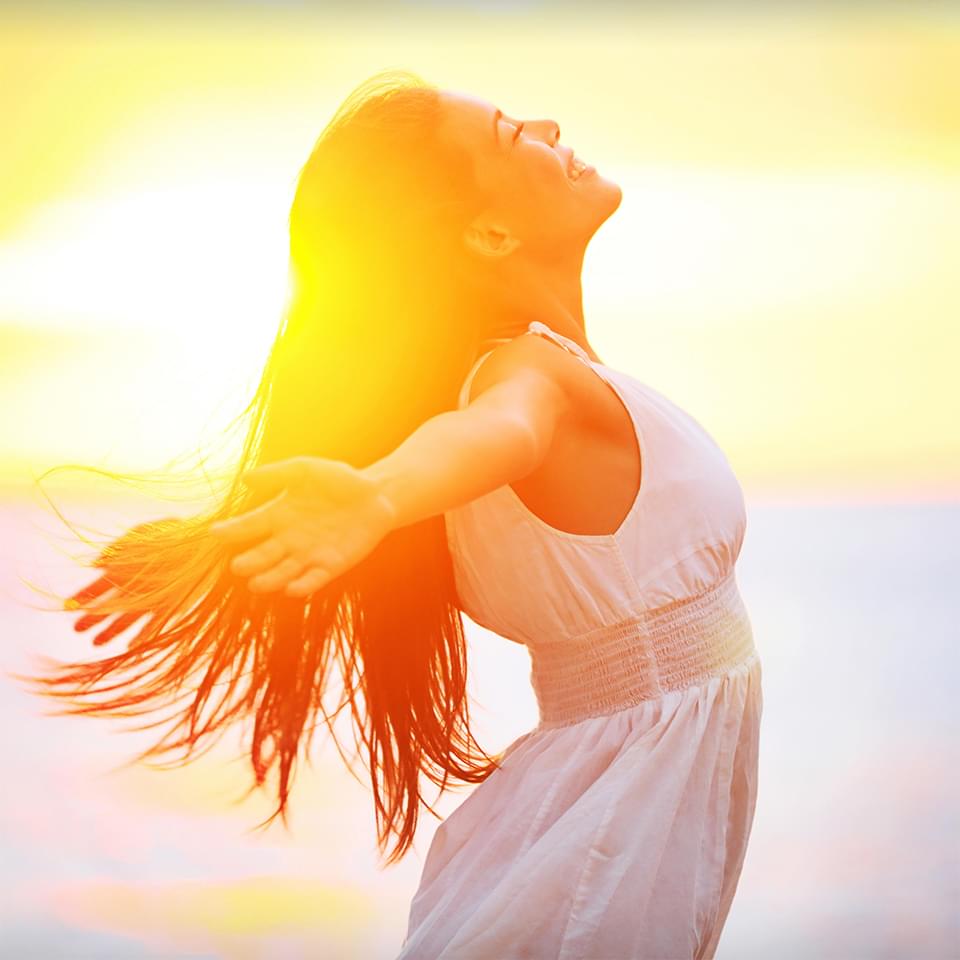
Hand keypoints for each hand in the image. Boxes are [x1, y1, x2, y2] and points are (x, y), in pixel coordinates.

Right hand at [65, 517, 179, 645]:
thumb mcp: (143, 533)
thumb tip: (96, 564)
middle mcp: (136, 588)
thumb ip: (119, 547)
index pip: (99, 588)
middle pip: (110, 607)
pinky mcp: (170, 606)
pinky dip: (142, 635)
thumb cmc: (172, 533)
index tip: (69, 607)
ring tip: (96, 643)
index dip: (84, 598)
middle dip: (93, 619)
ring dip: (111, 630)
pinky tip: (130, 645)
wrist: (204, 542)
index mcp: (126, 570)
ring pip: (127, 618)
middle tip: (77, 630)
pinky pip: (153, 624)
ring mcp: (151, 598)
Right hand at [209, 456, 396, 597]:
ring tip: (256, 584)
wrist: (376, 495)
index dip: (232, 530)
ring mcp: (308, 554)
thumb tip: (245, 479)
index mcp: (278, 515)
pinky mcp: (331, 565)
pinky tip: (292, 590)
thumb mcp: (307, 470)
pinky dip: (304, 585)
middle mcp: (288, 539)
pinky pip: (314, 578)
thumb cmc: (339, 480)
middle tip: (237, 567)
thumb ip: (278, 474)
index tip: (215, 533)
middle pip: (263, 555)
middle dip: (250, 562)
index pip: (250, 525)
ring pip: (284, 571)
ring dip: (270, 579)